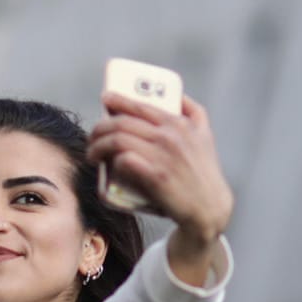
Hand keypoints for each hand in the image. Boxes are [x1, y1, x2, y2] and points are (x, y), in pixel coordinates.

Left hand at [87, 93, 232, 281]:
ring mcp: (162, 156)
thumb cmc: (203, 171)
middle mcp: (170, 136)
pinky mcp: (156, 177)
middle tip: (92, 138)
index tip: (105, 99)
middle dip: (99, 128)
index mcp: (178, 123)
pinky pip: (124, 161)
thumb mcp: (205, 135)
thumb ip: (194, 113)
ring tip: (92, 154)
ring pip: (118, 140)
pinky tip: (105, 166)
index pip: (141, 105)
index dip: (118, 100)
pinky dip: (112, 161)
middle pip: (123, 123)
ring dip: (98, 146)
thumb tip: (178, 96)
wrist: (209, 206)